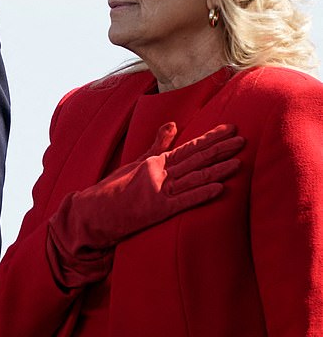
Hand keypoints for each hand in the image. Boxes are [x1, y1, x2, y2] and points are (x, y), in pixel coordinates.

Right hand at [47, 122, 244, 287]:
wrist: (93, 211)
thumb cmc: (114, 189)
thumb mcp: (136, 162)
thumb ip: (157, 145)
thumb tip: (173, 125)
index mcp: (156, 161)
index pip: (189, 147)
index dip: (211, 138)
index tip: (230, 129)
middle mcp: (159, 172)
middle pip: (195, 158)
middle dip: (220, 149)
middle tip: (243, 140)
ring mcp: (159, 190)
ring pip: (194, 176)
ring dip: (217, 169)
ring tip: (239, 162)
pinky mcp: (158, 209)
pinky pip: (184, 200)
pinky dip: (202, 194)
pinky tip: (220, 189)